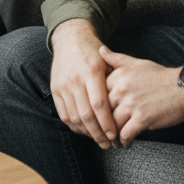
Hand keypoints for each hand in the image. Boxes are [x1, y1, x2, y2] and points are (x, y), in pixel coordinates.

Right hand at [49, 19, 118, 148]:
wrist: (70, 39)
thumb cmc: (94, 52)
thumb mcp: (108, 62)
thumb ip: (116, 82)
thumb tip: (129, 108)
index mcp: (91, 71)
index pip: (99, 104)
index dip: (107, 123)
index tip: (115, 135)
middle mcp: (75, 79)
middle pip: (86, 114)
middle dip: (98, 133)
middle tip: (108, 144)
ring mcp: (62, 84)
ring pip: (73, 117)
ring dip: (86, 132)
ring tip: (98, 139)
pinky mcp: (55, 89)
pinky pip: (63, 113)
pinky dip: (74, 126)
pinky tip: (84, 131)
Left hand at [101, 46, 183, 147]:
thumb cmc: (160, 76)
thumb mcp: (136, 63)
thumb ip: (115, 59)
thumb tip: (99, 49)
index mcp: (117, 76)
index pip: (97, 95)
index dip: (96, 107)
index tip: (96, 115)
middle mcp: (121, 89)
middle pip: (103, 111)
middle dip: (102, 123)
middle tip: (102, 132)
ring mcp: (131, 105)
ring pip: (112, 125)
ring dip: (112, 136)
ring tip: (113, 141)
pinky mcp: (142, 119)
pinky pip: (126, 134)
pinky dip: (124, 142)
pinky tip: (126, 144)